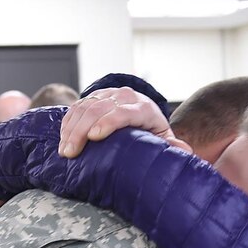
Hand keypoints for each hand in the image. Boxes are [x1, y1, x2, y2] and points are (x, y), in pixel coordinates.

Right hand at [58, 87, 191, 157]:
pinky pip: (77, 106)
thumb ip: (172, 146)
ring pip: (85, 106)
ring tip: (64, 150)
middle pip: (99, 109)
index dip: (108, 122)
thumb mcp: (164, 139)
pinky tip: (63, 138)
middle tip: (71, 152)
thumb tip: (184, 151)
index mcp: (144, 108)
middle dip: (82, 131)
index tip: (94, 137)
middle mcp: (125, 97)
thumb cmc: (153, 132)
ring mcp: (108, 94)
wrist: (145, 113)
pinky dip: (68, 122)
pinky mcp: (95, 96)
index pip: (123, 112)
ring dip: (71, 128)